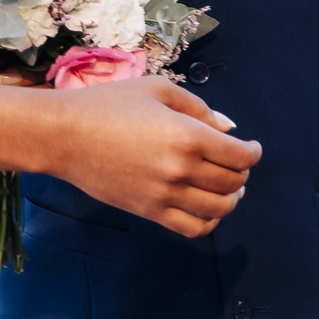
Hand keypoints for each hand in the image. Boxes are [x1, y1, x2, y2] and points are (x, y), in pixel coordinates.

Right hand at [47, 78, 259, 238]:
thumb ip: (198, 108)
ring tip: (227, 188)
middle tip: (235, 163)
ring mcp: (166, 195)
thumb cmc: (109, 105)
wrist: (66, 136)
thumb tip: (229, 128)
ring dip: (231, 198)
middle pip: (233, 182)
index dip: (252, 152)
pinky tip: (206, 207)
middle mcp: (182, 169)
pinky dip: (209, 221)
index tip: (250, 147)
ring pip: (219, 209)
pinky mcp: (150, 212)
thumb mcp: (157, 90)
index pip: (240, 156)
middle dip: (241, 173)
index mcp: (187, 135)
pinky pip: (193, 228)